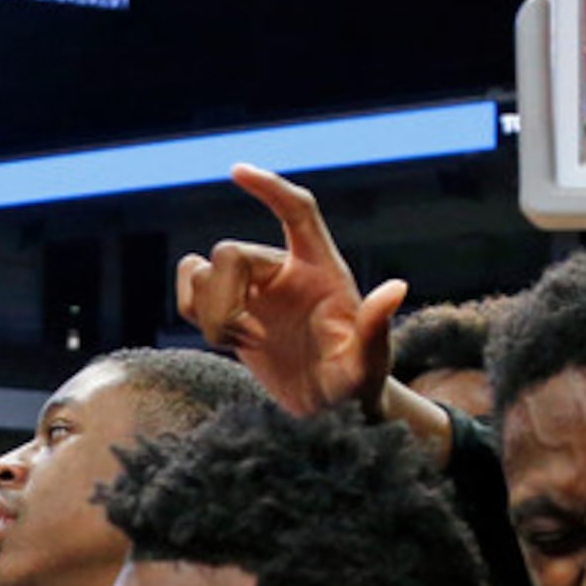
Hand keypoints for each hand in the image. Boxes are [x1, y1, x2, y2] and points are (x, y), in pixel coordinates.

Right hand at [174, 164, 407, 415]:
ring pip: (200, 271)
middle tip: (253, 342)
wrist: (333, 413)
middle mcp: (283, 271)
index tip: (237, 172)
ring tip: (244, 345)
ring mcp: (253, 290)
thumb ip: (375, 329)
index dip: (269, 188)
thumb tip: (396, 290)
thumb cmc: (357, 386)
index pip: (296, 211)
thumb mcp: (368, 364)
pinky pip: (189, 295)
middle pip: (229, 253)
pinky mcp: (230, 313)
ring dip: (211, 313)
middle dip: (226, 301)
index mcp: (320, 269)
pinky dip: (194, 315)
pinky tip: (227, 343)